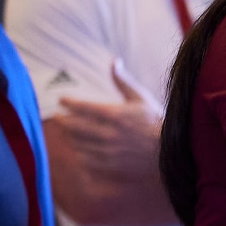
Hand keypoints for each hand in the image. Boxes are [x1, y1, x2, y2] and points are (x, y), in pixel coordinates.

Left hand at [55, 61, 164, 178]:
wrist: (169, 150)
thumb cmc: (155, 121)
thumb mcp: (141, 97)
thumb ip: (123, 81)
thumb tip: (114, 61)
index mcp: (115, 115)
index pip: (83, 107)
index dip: (69, 102)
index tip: (61, 99)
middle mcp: (109, 134)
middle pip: (75, 127)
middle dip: (62, 120)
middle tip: (57, 116)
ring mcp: (109, 151)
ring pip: (78, 143)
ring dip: (68, 136)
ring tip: (65, 130)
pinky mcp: (110, 164)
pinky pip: (86, 159)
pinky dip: (78, 152)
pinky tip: (77, 147)